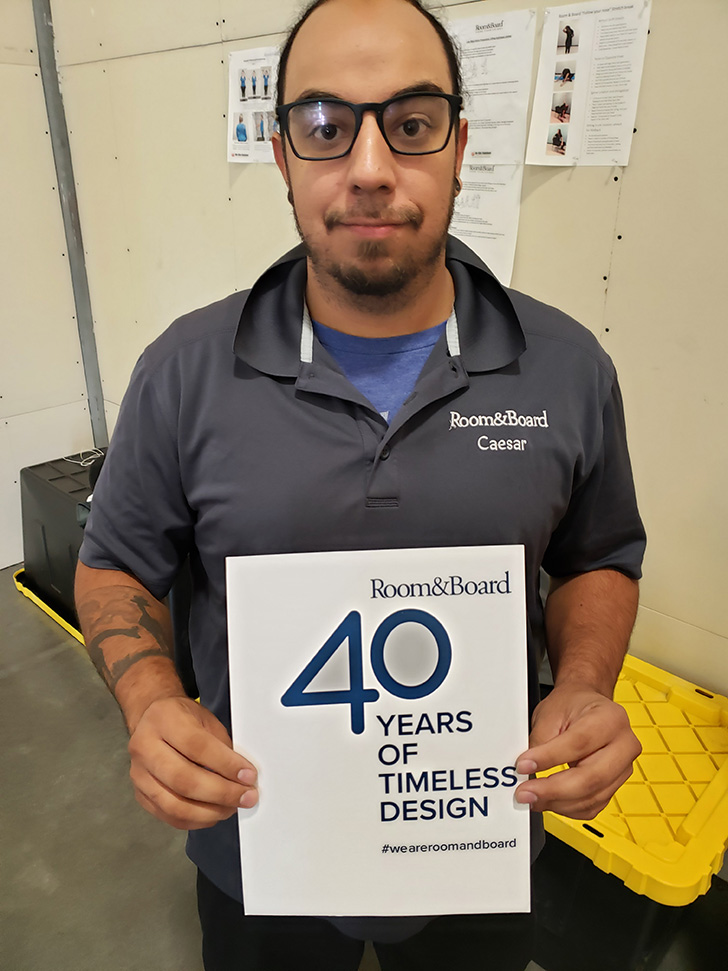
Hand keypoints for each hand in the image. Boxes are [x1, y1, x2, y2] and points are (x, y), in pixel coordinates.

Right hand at [128, 696, 257, 829]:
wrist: (151, 719)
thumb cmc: (183, 719)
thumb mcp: (206, 719)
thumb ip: (222, 745)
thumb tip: (242, 777)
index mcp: (164, 719)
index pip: (198, 747)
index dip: (226, 765)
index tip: (249, 776)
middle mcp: (145, 746)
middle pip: (184, 780)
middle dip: (221, 793)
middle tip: (246, 797)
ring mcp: (138, 773)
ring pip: (174, 804)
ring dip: (209, 812)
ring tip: (231, 808)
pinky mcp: (140, 794)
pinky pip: (168, 816)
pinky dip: (195, 821)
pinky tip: (213, 814)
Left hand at [514, 684, 639, 818]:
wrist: (587, 705)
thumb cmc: (572, 705)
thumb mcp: (550, 713)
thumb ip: (540, 742)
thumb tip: (526, 770)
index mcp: (610, 718)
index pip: (579, 743)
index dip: (549, 758)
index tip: (523, 765)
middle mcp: (624, 744)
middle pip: (591, 777)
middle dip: (554, 790)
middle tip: (526, 792)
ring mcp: (623, 768)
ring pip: (592, 797)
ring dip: (558, 803)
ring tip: (533, 798)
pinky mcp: (616, 785)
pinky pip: (593, 806)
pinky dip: (568, 808)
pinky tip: (549, 801)